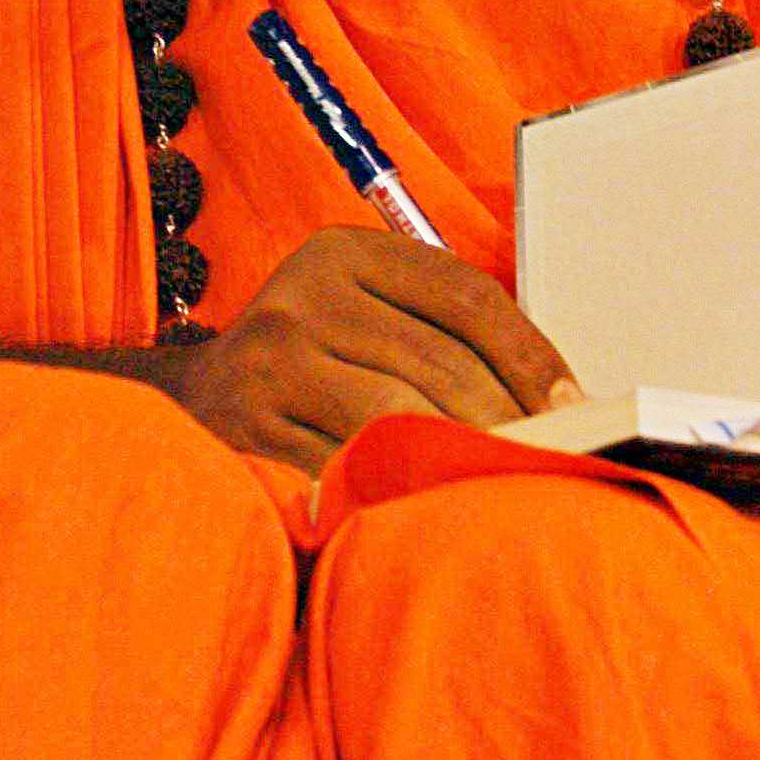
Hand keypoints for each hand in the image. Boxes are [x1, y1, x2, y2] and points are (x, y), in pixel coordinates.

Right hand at [154, 227, 581, 473]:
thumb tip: (555, 394)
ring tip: (505, 483)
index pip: (465, 295)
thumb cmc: (307, 361)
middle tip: (554, 458)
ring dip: (462, 456)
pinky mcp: (250, 432)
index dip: (529, 352)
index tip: (571, 402)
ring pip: (398, 417)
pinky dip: (400, 491)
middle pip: (439, 361)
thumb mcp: (359, 311)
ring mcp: (271, 364)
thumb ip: (437, 329)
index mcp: (343, 253)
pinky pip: (349, 468)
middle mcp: (302, 298)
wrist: (188, 405)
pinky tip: (434, 505)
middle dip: (508, 418)